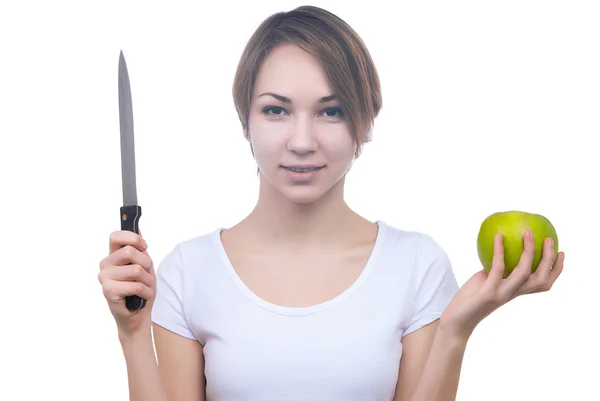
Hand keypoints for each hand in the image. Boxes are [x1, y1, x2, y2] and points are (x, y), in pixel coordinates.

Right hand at [98, 229, 155, 337]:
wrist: (139, 315)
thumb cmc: (141, 289)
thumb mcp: (144, 264)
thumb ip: (139, 247)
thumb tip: (137, 224)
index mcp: (113, 256)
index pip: (116, 236)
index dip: (133, 238)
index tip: (144, 247)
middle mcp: (105, 265)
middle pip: (130, 252)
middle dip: (146, 263)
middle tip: (146, 274)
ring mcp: (104, 278)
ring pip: (136, 270)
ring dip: (148, 280)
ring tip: (144, 288)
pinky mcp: (108, 291)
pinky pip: (136, 285)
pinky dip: (145, 292)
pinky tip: (141, 297)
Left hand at [439, 230, 564, 340]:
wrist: (457, 321)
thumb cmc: (470, 298)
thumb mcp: (485, 280)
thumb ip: (495, 268)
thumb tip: (500, 245)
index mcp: (515, 292)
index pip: (543, 283)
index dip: (556, 269)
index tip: (561, 252)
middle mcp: (513, 294)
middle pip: (541, 279)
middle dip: (549, 259)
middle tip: (549, 239)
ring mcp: (502, 294)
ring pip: (524, 273)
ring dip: (529, 251)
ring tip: (528, 233)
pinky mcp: (488, 292)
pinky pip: (497, 267)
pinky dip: (499, 250)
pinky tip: (498, 236)